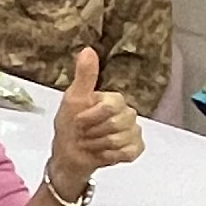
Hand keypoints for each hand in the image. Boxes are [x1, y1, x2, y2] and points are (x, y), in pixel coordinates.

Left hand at [47, 47, 143, 198]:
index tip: (78, 121)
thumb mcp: (72, 99)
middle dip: (94, 132)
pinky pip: (129, 152)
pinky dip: (110, 156)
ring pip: (121, 139)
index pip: (111, 106)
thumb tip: (88, 49)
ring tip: (91, 143)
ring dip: (99, 145)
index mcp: (114, 99)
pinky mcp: (136, 148)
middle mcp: (128, 113)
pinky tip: (102, 154)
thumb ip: (84, 76)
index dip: (91, 117)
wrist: (69, 155)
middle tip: (84, 134)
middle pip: (118, 123)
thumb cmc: (70, 127)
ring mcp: (134, 131)